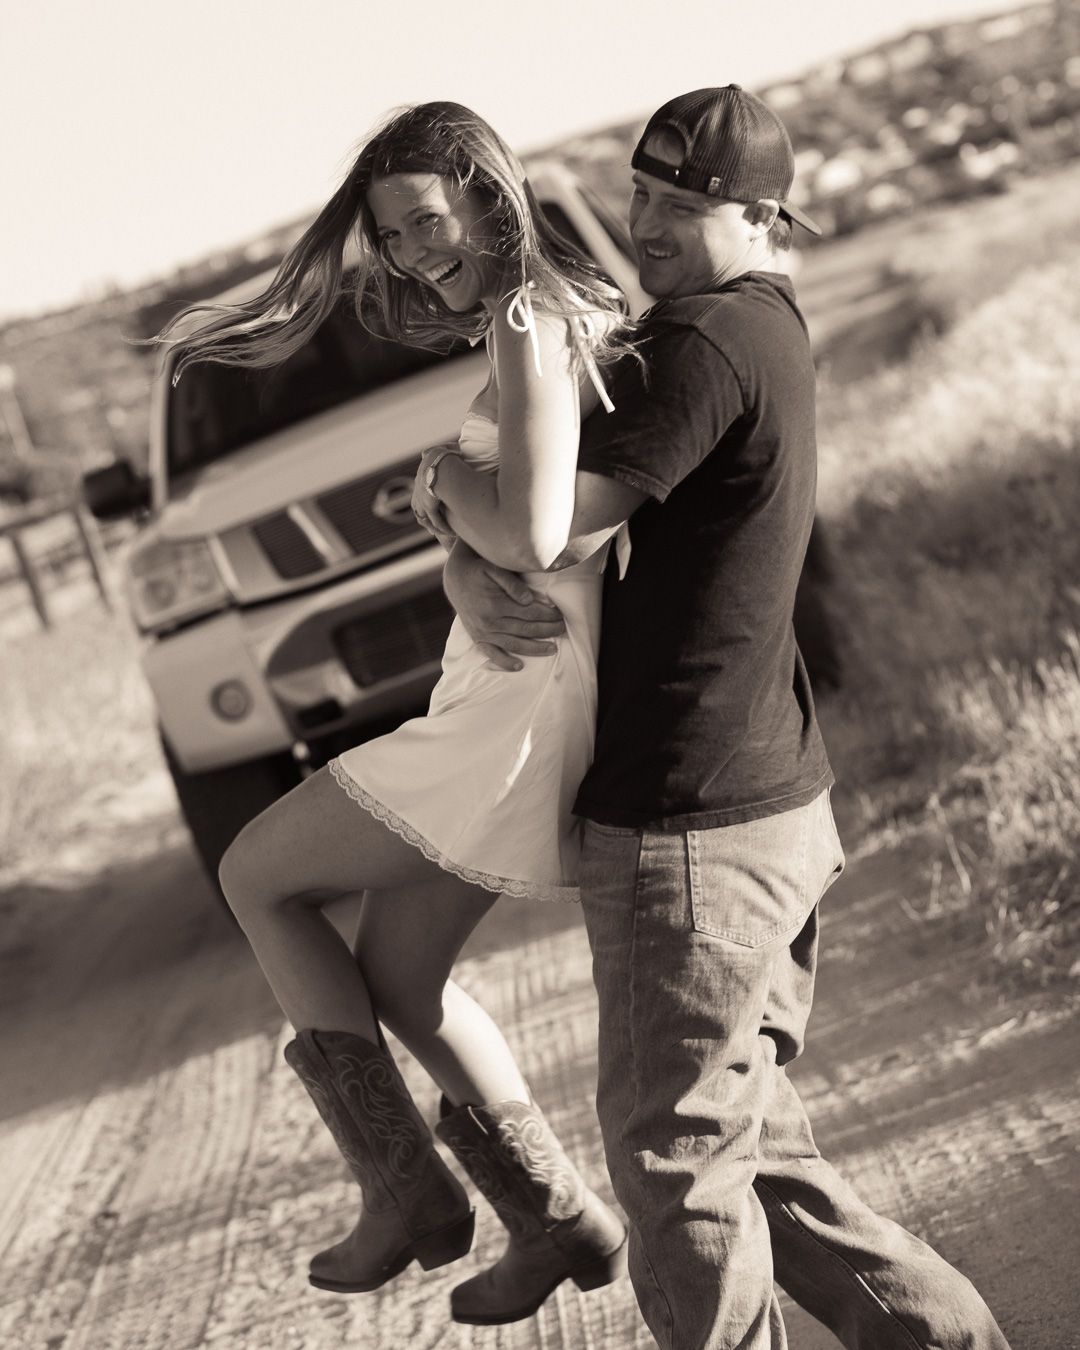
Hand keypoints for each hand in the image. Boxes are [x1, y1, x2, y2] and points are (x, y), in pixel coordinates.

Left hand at [413, 445, 456, 544]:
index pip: (419, 495)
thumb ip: (439, 451)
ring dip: (435, 526)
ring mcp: (421, 499)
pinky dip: (443, 528)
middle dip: (427, 518)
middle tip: (435, 527)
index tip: (432, 512)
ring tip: (446, 533)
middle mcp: (418, 490)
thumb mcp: (440, 450)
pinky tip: (452, 533)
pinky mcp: (429, 505)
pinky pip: (436, 521)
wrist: (440, 460)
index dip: (425, 505)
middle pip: (418, 508)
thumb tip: (439, 449)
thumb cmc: (443, 454)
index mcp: (421, 478)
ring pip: (425, 518)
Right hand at [443, 541, 565, 671]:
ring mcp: (483, 632)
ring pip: (514, 645)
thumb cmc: (479, 570)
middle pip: (526, 630)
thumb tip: (530, 600)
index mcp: (495, 604)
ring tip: (552, 649)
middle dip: (548, 630)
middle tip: (563, 628)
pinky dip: (505, 662)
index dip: (548, 615)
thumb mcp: (494, 568)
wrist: (455, 578)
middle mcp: (489, 622)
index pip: (530, 613)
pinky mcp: (477, 638)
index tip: (560, 614)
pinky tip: (519, 666)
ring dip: (535, 648)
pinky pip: (492, 654)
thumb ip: (512, 583)